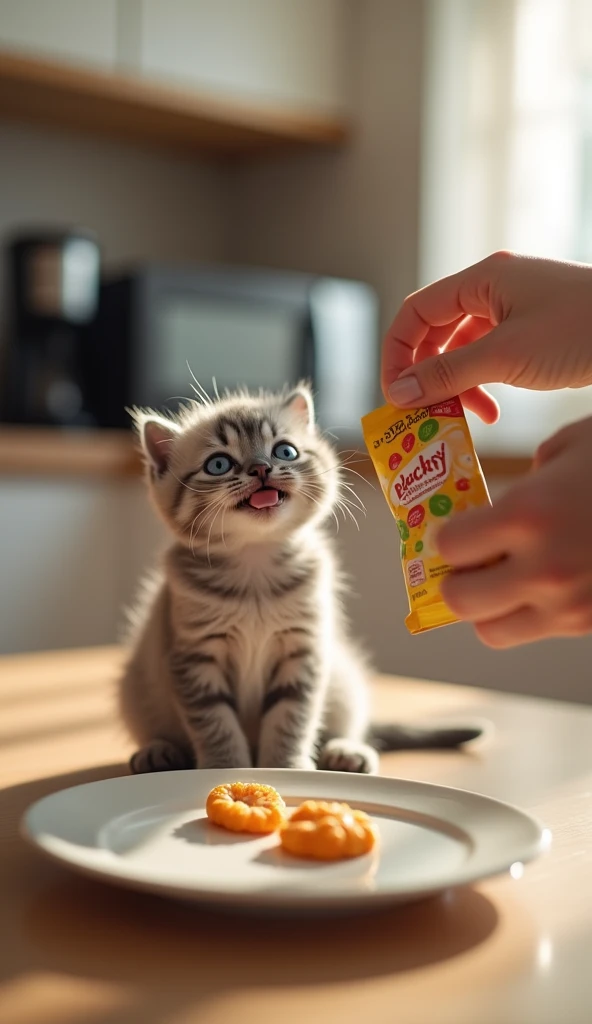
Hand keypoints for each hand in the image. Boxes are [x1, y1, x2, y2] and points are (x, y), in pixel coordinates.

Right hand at [382, 251, 591, 420]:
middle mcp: (494, 289)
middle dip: (427, 373)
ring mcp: (515, 309)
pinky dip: (482, 384)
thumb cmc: (580, 332)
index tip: (396, 393)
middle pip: (436, 331)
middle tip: (424, 410)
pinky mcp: (533, 331)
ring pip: (463, 348)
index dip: (397, 352)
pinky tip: (491, 410)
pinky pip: (490, 356)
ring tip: (466, 417)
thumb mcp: (505, 357)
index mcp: (483, 280)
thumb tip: (398, 392)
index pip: (415, 312)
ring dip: (456, 385)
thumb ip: (448, 374)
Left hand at [437, 415, 591, 647]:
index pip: (449, 547)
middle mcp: (544, 569)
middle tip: (469, 561)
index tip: (454, 527)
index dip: (446, 536)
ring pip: (494, 632)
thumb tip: (504, 503)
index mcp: (528, 516)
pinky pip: (541, 631)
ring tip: (503, 578)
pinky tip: (547, 582)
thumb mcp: (570, 447)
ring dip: (489, 607)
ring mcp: (572, 605)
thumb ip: (527, 478)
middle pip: (460, 602)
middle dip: (457, 579)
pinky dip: (531, 613)